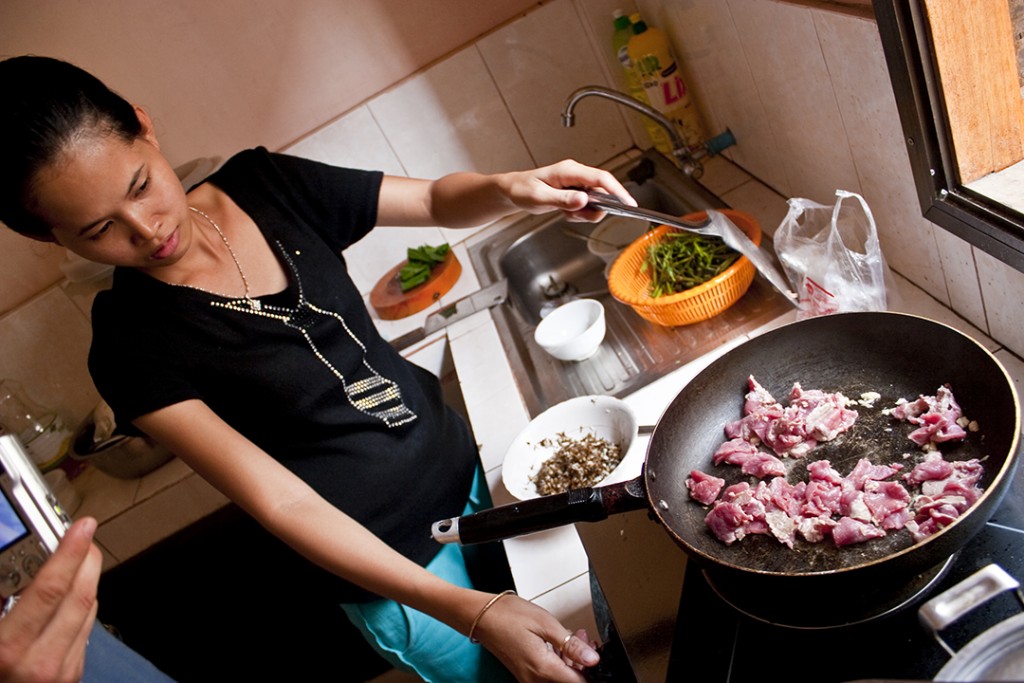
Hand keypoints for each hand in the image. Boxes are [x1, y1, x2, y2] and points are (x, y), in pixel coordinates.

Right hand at [0, 517, 102, 682]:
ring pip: (87, 612)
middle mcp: (41, 663)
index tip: (82, 527)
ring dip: (87, 580)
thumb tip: (8, 571)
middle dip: (86, 559)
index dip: (69, 552)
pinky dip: (81, 607)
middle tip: (85, 535)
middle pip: (80, 596)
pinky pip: (84, 632)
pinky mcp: (71, 678)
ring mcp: (61, 673)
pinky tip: (72, 595)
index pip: (50, 589)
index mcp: (9, 651)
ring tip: (79, 557)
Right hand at [472, 593, 599, 681]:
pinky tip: (562, 644)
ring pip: (560, 679)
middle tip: (585, 639)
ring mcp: (528, 679)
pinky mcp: (525, 675)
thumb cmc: (508, 615)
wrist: (481, 616)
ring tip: (575, 636)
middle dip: (583, 663)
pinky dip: (559, 661)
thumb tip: (593, 659)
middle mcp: (534, 680)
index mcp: (542, 669)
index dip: (592, 669)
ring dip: (572, 661)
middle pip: (570, 681)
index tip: (596, 652)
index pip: (579, 682)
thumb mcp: (546, 624)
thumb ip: (571, 645)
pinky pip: (548, 675)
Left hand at [498, 159, 636, 222]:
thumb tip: (584, 200)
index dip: (618, 191)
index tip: (629, 204)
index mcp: (569, 170)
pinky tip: (566, 213)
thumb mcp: (540, 198)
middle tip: (579, 216)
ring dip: (585, 213)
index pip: (601, 179)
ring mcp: (577, 183)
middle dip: (596, 208)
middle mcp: (576, 174)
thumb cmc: (522, 189)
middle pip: (602, 192)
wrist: (512, 191)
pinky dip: (580, 214)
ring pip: (596, 201)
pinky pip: (587, 205)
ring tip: (567, 214)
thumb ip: (562, 200)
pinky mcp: (576, 192)